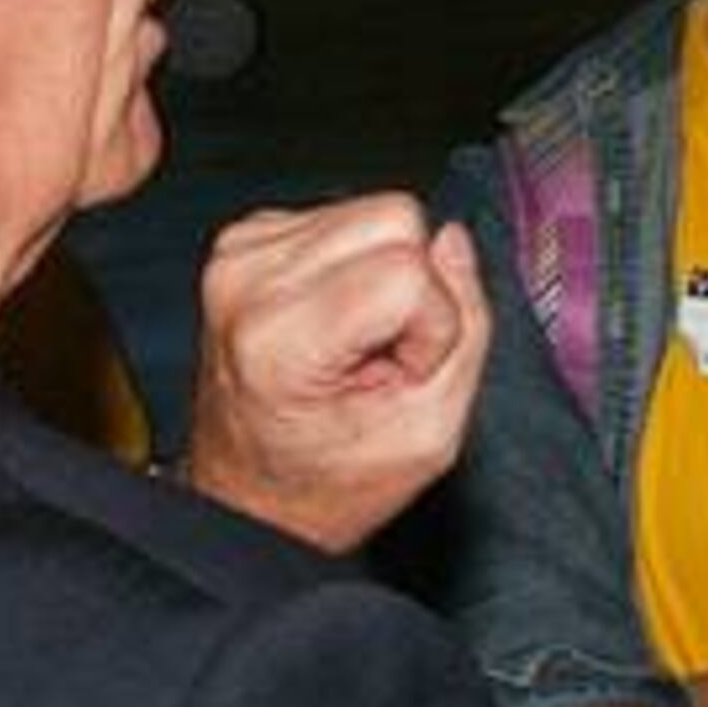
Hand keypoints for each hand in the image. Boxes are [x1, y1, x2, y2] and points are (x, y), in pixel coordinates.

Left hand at [183, 196, 489, 552]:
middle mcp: (246, 278)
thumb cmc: (326, 479)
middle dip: (413, 284)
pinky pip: (347, 215)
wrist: (250, 495)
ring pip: (375, 210)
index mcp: (278, 335)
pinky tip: (337, 318)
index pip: (408, 270)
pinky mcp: (248, 236)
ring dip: (384, 272)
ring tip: (355, 339)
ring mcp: (240, 252)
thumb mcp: (428, 434)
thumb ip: (466, 330)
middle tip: (382, 352)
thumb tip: (454, 240)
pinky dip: (357, 265)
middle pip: (396, 216)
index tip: (400, 373)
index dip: (432, 324)